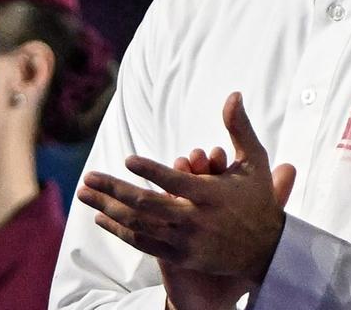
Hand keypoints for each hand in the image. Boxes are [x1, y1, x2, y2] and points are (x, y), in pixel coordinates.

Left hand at [78, 92, 296, 292]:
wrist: (266, 250)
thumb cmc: (258, 199)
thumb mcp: (255, 161)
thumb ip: (239, 128)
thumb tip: (233, 94)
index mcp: (212, 194)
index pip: (176, 181)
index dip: (151, 171)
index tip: (127, 159)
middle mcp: (195, 219)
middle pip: (147, 205)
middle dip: (114, 190)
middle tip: (88, 178)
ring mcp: (185, 241)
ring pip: (139, 225)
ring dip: (108, 209)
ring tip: (84, 194)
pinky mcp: (180, 256)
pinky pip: (143, 244)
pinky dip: (120, 231)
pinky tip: (101, 217)